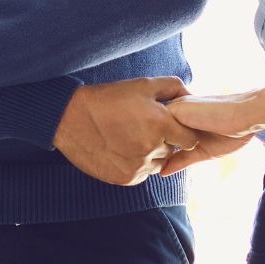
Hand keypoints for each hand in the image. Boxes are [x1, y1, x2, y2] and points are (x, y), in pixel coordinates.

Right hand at [53, 77, 199, 185]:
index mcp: (160, 124)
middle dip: (164, 141)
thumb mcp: (143, 85)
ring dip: (150, 154)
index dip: (182, 132)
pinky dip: (136, 164)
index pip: (190, 140)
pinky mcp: (126, 178)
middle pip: (172, 151)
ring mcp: (138, 166)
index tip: (170, 125)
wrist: (71, 118)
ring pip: (157, 164)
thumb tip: (192, 97)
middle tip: (143, 128)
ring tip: (130, 137)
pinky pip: (142, 174)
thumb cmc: (109, 98)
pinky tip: (120, 148)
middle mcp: (152, 148)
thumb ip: (174, 88)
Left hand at [158, 92, 259, 175]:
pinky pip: (156, 130)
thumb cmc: (231, 132)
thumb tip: (162, 173)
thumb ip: (183, 159)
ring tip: (158, 157)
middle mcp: (174, 110)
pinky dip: (158, 144)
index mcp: (181, 117)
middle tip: (146, 161)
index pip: (158, 135)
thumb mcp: (203, 151)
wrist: (247, 115)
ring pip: (150, 132)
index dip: (155, 151)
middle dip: (149, 148)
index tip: (152, 161)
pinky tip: (165, 152)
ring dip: (152, 147)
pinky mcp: (175, 109)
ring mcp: (173, 109)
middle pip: (150, 133)